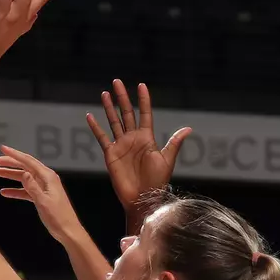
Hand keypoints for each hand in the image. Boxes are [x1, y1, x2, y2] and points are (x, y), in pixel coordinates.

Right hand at [0, 145, 83, 241]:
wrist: (68, 231)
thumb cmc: (58, 218)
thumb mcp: (43, 201)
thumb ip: (32, 187)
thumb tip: (24, 173)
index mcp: (48, 177)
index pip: (28, 161)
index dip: (14, 155)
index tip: (3, 149)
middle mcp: (46, 179)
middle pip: (25, 167)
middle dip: (10, 163)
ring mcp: (44, 188)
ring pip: (25, 178)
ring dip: (11, 175)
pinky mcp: (42, 197)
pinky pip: (27, 190)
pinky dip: (16, 190)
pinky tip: (5, 192)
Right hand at [84, 81, 189, 222]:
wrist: (142, 197)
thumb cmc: (157, 181)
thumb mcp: (167, 160)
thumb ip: (174, 143)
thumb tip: (189, 128)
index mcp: (147, 138)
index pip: (144, 114)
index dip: (143, 100)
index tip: (141, 85)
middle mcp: (133, 139)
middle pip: (126, 113)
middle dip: (122, 97)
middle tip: (117, 81)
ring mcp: (121, 145)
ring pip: (114, 122)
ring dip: (109, 108)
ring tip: (104, 93)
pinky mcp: (111, 154)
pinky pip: (102, 137)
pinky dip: (96, 127)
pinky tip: (90, 116)